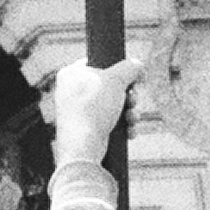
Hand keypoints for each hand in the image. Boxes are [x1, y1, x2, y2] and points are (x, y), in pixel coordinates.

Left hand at [45, 55, 144, 169]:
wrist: (82, 146)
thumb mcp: (115, 80)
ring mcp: (79, 111)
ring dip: (129, 112)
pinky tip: (129, 131)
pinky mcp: (87, 128)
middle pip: (110, 86)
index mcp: (71, 74)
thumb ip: (129, 68)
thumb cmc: (92, 109)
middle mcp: (72, 91)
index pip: (99, 63)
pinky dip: (122, 125)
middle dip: (129, 95)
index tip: (131, 77)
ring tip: (132, 118)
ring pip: (113, 105)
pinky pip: (110, 121)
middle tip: (133, 100)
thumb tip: (138, 65)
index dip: (118, 69)